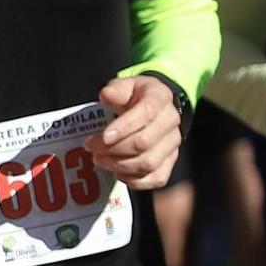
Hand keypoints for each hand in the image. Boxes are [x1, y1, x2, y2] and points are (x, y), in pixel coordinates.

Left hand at [86, 75, 180, 190]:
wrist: (154, 107)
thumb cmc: (134, 96)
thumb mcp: (125, 85)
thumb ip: (116, 89)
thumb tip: (106, 95)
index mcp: (160, 98)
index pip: (146, 114)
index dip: (123, 128)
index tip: (102, 136)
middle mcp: (171, 122)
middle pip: (144, 143)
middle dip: (113, 149)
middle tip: (92, 148)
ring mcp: (173, 144)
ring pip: (148, 163)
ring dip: (119, 165)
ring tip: (99, 159)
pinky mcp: (170, 162)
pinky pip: (156, 178)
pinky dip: (134, 180)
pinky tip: (116, 172)